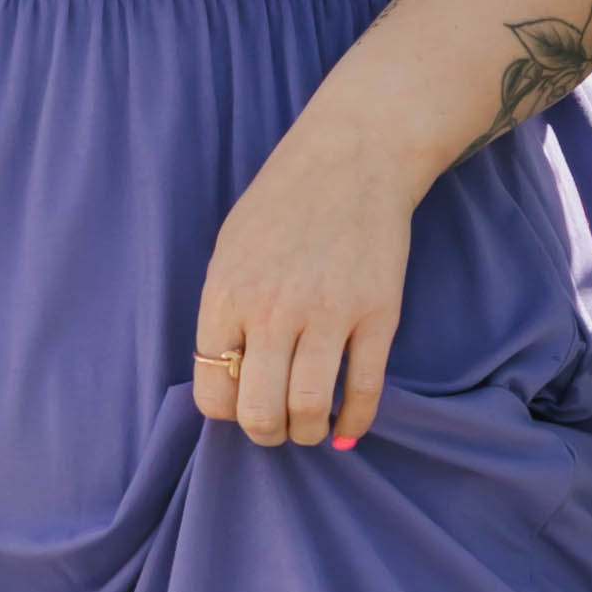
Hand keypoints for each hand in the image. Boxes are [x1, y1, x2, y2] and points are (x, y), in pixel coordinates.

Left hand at [190, 103, 423, 451]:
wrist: (352, 158)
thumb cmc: (283, 203)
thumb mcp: (230, 251)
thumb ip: (225, 313)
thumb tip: (229, 378)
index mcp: (227, 296)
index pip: (213, 392)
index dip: (227, 412)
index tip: (243, 404)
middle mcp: (273, 310)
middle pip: (259, 412)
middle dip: (266, 434)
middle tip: (276, 428)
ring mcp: (328, 313)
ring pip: (310, 408)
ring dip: (307, 433)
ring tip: (310, 427)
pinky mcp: (378, 313)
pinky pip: (364, 389)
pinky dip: (356, 420)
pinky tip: (348, 426)